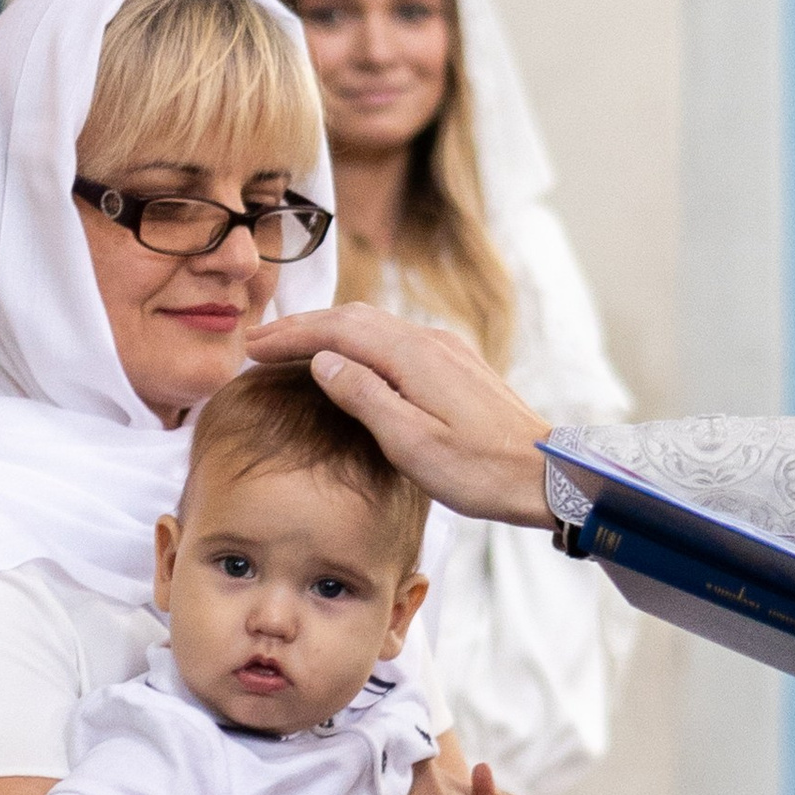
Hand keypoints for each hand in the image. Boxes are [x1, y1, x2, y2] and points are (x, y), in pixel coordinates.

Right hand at [252, 309, 552, 525]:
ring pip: (374, 326)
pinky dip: (357, 343)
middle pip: (353, 318)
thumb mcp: (411, 443)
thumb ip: (364, 396)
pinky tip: (348, 362)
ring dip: (329, 333)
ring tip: (291, 349)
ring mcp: (446, 351)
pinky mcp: (456, 366)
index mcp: (413, 356)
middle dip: (302, 326)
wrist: (543, 476)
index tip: (250, 347)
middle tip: (258, 343)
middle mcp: (429, 341)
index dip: (290, 335)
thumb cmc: (479, 469)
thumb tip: (323, 361)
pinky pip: (394, 340)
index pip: (337, 330)